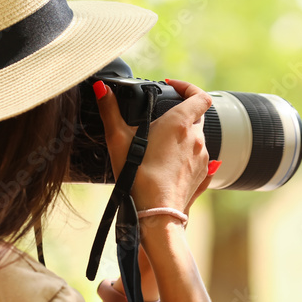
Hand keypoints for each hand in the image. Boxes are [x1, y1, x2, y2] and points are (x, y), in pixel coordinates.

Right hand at [95, 78, 212, 213]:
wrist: (156, 214)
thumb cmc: (138, 177)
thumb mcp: (117, 139)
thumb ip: (109, 110)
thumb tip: (99, 88)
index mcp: (181, 123)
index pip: (200, 96)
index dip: (188, 87)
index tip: (173, 88)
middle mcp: (196, 138)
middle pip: (197, 116)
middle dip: (181, 113)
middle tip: (161, 119)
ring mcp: (202, 158)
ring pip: (197, 138)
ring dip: (183, 137)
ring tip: (160, 145)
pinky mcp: (202, 176)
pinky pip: (198, 159)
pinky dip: (186, 156)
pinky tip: (169, 163)